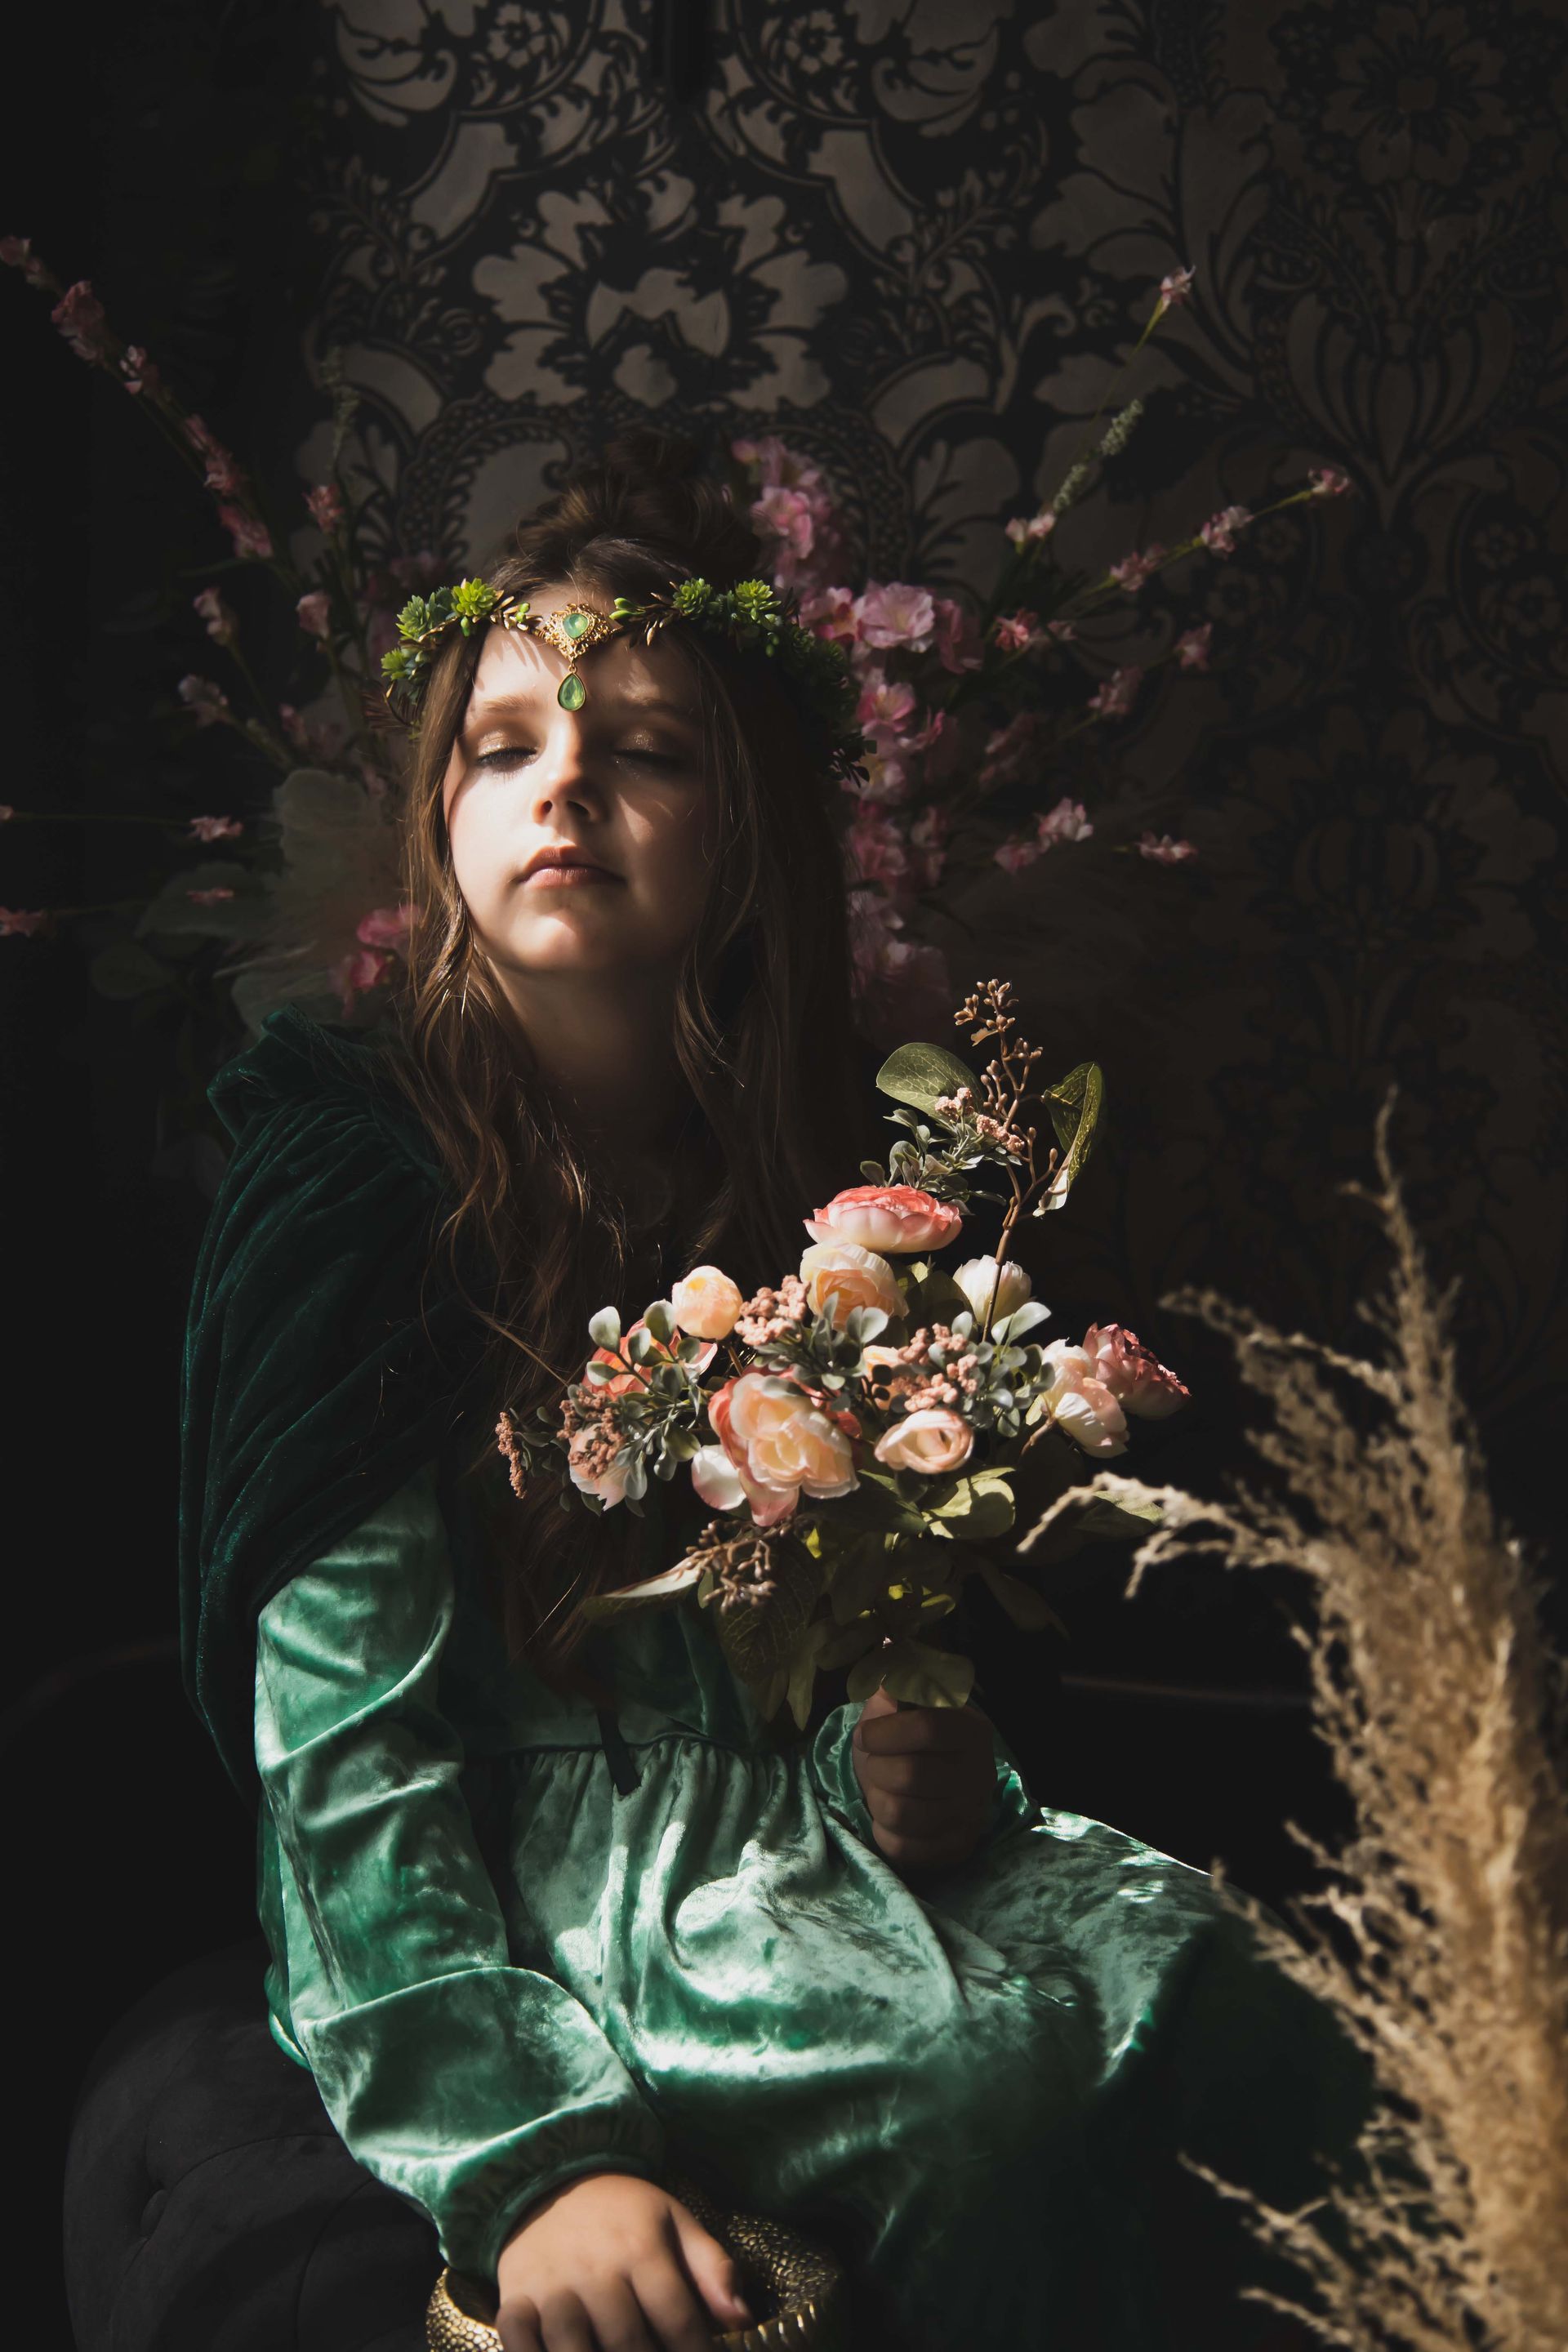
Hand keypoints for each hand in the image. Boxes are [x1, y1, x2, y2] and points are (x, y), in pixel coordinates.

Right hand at [496, 2171, 752, 2351]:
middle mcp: (595, 2270)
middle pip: (627, 2342)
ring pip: (572, 2349)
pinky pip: (518, 2343)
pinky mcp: (514, 2300)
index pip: (677, 2318)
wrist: (549, 2179)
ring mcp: (551, 2288)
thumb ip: (713, 2268)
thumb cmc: (623, 2212)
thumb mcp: (674, 2221)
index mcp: (641, 2249)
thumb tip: (743, 2319)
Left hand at [851, 1687, 997, 1875]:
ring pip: (902, 1813)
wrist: (920, 1781)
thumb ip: (893, 1682)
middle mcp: (981, 1773)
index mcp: (971, 1729)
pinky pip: (904, 1848)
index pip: (929, 1728)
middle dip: (876, 1768)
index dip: (886, 1732)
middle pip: (911, 1775)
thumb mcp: (896, 1703)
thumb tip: (886, 1659)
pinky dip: (883, 1832)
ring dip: (876, 1799)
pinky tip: (887, 1817)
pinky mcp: (957, 1848)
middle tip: (873, 1764)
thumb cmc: (901, 1737)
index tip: (864, 1735)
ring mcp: (973, 1815)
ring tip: (879, 1789)